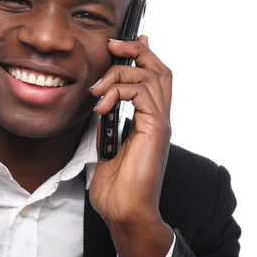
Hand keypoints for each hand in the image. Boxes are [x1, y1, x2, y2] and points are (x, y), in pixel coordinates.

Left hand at [88, 35, 173, 256]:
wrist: (124, 211)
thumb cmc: (115, 186)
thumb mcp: (104, 145)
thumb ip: (107, 122)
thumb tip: (98, 102)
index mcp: (148, 120)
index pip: (152, 78)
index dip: (141, 56)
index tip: (120, 44)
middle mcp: (158, 118)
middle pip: (160, 69)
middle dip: (137, 50)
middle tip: (113, 45)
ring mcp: (159, 123)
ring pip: (151, 77)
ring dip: (119, 74)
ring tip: (96, 89)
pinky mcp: (155, 130)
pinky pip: (142, 95)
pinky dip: (119, 91)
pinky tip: (102, 105)